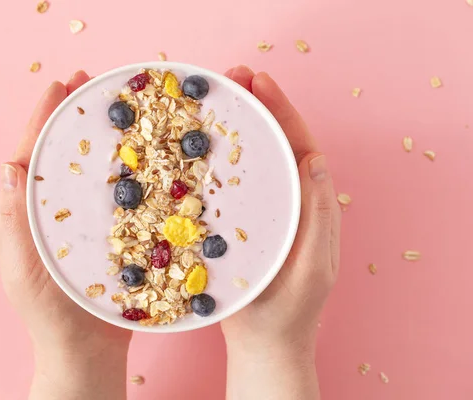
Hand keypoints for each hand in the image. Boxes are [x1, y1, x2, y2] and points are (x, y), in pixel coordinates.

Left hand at [0, 71, 130, 399]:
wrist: (86, 349)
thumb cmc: (49, 312)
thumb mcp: (21, 264)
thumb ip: (14, 217)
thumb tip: (7, 165)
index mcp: (28, 212)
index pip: (31, 153)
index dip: (43, 117)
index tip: (59, 85)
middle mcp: (57, 210)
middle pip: (64, 152)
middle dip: (74, 116)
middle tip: (92, 83)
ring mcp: (87, 220)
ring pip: (94, 169)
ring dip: (105, 135)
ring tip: (119, 107)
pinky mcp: (116, 232)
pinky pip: (122, 195)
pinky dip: (131, 170)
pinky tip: (146, 153)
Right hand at [220, 66, 340, 398]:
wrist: (263, 343)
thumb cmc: (290, 310)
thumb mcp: (314, 266)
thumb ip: (319, 216)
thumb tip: (317, 160)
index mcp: (310, 206)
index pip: (300, 146)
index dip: (283, 111)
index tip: (261, 80)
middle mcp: (288, 202)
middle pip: (275, 144)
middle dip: (258, 107)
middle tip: (233, 76)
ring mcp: (262, 211)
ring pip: (251, 160)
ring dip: (237, 127)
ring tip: (216, 99)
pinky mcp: (238, 223)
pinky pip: (231, 184)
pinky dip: (217, 160)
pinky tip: (197, 147)